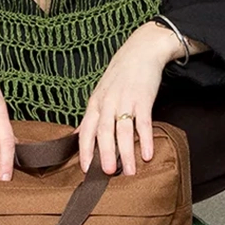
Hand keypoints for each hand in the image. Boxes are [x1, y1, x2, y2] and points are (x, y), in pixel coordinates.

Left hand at [77, 22, 182, 176]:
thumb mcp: (100, 93)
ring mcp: (125, 100)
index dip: (85, 149)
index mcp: (95, 103)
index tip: (86, 169)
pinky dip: (145, 139)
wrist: (141, 50)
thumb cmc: (120, 75)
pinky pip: (143, 122)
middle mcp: (108, 102)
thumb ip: (92, 116)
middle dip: (105, 153)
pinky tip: (147, 155)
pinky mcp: (143, 98)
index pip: (86, 129)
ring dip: (126, 152)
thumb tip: (77, 136)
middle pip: (103, 131)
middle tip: (107, 173)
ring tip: (129, 171)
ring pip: (123, 130)